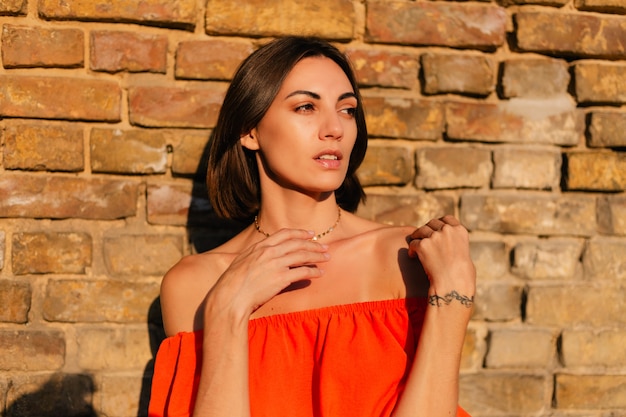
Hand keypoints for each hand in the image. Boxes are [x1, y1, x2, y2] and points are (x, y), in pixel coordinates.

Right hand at [207, 229, 329, 319]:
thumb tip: (261, 256)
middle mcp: (269, 252)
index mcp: (260, 246)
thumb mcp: (241, 261)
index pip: (284, 234)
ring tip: (327, 258)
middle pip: (297, 243)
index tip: (310, 234)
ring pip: (303, 255)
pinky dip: (313, 272)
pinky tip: (320, 273)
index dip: (299, 233)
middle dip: (313, 244)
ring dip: (317, 256)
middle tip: (324, 247)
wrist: (230, 296)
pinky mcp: (281, 278)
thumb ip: (254, 256)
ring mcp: (276, 264)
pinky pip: (303, 272)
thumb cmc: (232, 283)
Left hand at [408, 215, 474, 295]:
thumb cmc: (462, 276)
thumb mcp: (465, 253)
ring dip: (417, 237)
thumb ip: (456, 243)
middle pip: (432, 223)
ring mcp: (435, 236)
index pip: (447, 219)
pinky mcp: (423, 245)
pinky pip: (413, 244)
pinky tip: (413, 256)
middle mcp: (447, 230)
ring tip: (415, 245)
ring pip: (420, 231)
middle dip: (427, 229)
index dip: (439, 223)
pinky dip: (412, 250)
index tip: (434, 229)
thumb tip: (451, 244)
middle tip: (422, 237)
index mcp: (460, 231)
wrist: (453, 284)